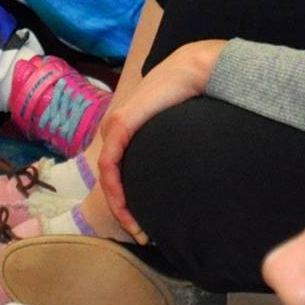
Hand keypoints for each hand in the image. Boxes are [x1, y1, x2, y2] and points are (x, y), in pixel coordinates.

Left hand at [95, 39, 225, 242]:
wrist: (195, 69)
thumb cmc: (194, 96)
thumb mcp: (179, 130)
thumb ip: (174, 147)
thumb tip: (188, 170)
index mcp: (128, 129)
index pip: (119, 171)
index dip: (128, 200)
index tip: (145, 225)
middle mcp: (116, 128)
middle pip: (112, 178)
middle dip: (124, 210)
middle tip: (142, 235)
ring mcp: (115, 127)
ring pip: (108, 175)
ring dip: (119, 205)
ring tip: (137, 228)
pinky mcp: (121, 126)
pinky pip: (110, 165)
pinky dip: (115, 188)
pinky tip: (125, 206)